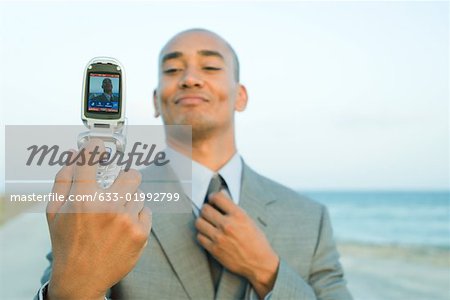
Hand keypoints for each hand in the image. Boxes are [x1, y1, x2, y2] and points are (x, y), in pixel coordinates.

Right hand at [46, 139, 151, 299]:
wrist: (82, 278)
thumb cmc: (67, 242)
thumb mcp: (55, 212)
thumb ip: (63, 180)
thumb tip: (74, 154)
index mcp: (82, 199)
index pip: (90, 161)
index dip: (94, 148)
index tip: (98, 145)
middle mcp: (107, 206)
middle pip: (132, 174)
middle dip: (127, 178)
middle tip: (120, 185)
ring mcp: (126, 220)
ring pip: (140, 194)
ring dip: (130, 201)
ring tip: (117, 215)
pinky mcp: (140, 233)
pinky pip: (146, 211)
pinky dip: (137, 216)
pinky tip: (124, 227)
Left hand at [195, 191, 278, 297]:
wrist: (259, 263)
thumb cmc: (257, 241)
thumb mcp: (249, 220)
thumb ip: (234, 208)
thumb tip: (222, 194)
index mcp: (238, 215)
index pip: (217, 197)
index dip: (213, 197)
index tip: (212, 200)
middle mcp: (227, 225)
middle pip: (205, 209)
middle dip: (206, 209)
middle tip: (209, 212)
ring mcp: (219, 238)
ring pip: (199, 222)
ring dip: (202, 221)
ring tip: (208, 223)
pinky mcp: (214, 250)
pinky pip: (199, 237)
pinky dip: (203, 235)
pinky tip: (209, 235)